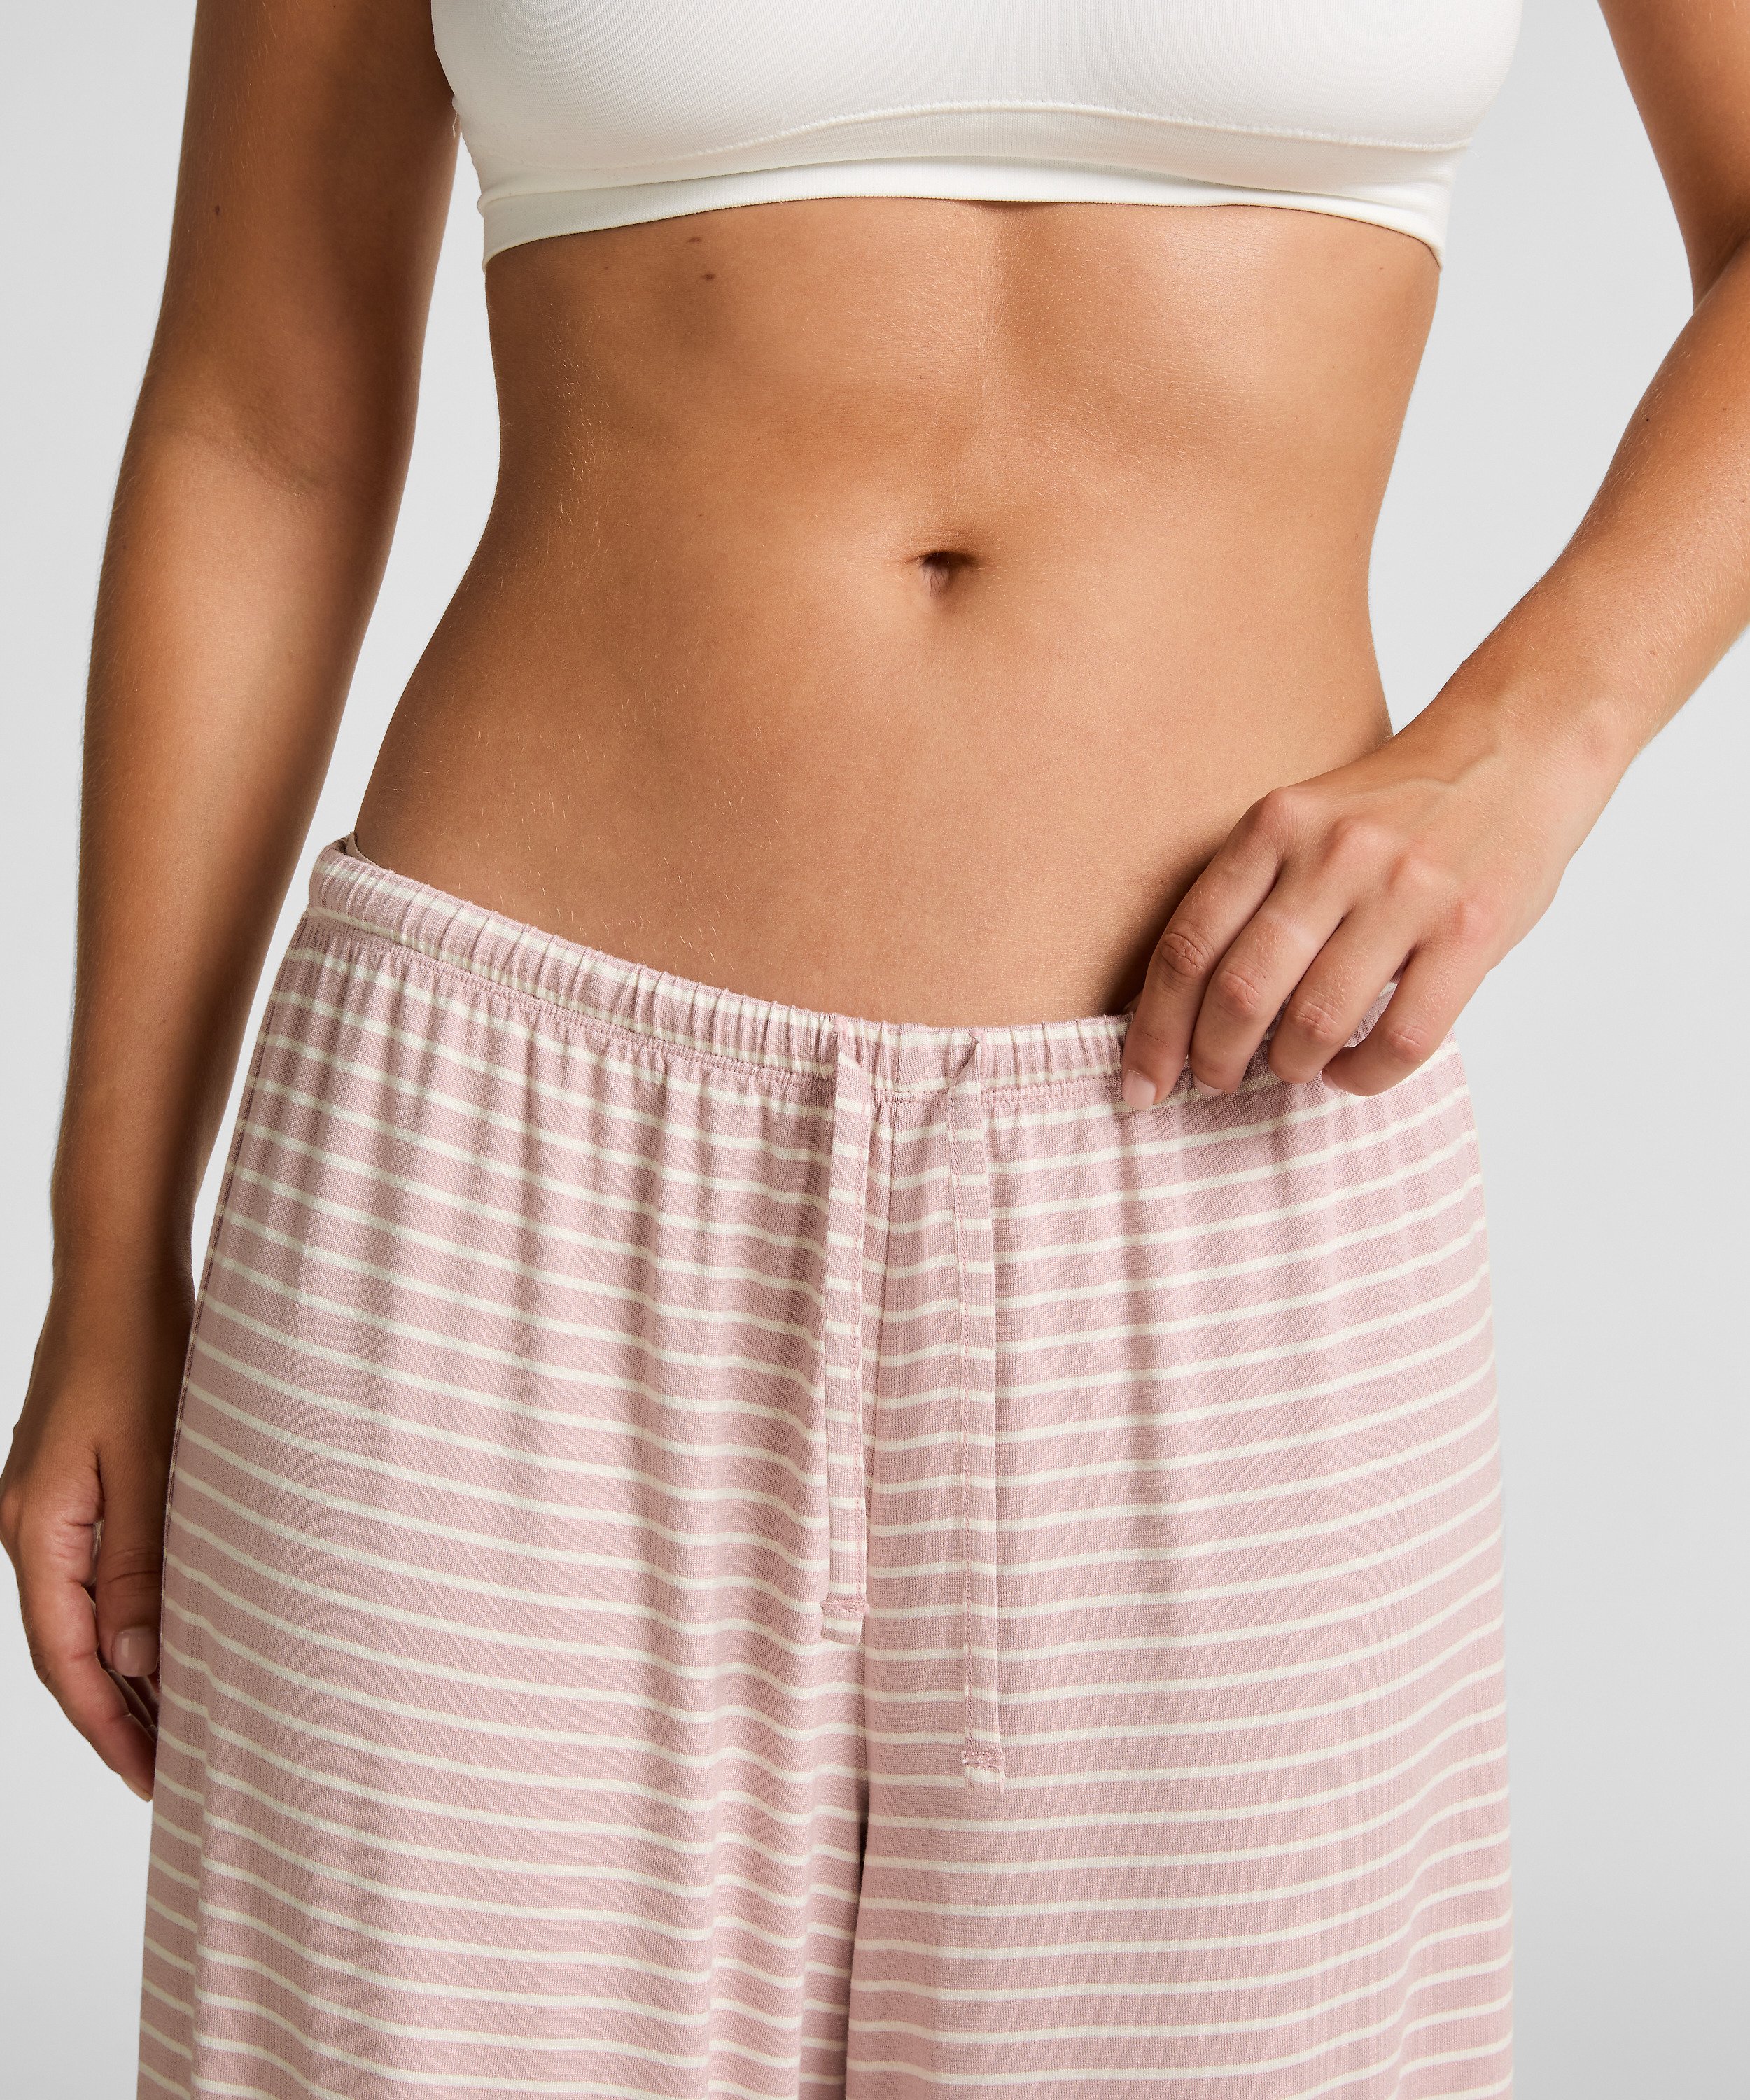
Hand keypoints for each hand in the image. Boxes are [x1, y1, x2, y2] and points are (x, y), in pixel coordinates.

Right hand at [0, 1278, 192, 1800]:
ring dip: (123, 1672)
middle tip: (173, 1774)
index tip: (151, 1780)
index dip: (109, 1726)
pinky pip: (93, 1575)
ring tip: (176, 1726)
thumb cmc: (139, 1351)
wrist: (119, 1272)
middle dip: (116, 1716)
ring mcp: (48, 1506)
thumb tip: (137, 1663)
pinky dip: (126, 1619)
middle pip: (67, 1650)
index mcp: (38, 1530)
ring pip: (80, 1616)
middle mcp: (30, 1527)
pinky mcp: (76, 1483)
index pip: (67, 1659)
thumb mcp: (148, 1461)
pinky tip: (166, 1638)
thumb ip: (140, 1562)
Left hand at [1119, 699, 1622, 1103]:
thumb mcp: (1305, 821)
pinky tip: (1350, 1069)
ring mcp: (1405, 890)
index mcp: (1275, 824)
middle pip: (1239, 991)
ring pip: (1316, 1021)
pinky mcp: (1469, 930)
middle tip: (1216, 1080)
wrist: (1516, 752)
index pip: (1188, 946)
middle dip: (1213, 1058)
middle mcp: (1334, 853)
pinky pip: (1402, 1037)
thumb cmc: (1395, 810)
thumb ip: (1255, 895)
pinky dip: (1363, 1074)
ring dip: (1291, 1066)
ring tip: (1292, 1068)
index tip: (1141, 1079)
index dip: (1154, 1029)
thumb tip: (1186, 1012)